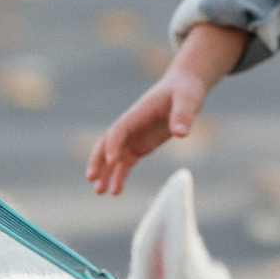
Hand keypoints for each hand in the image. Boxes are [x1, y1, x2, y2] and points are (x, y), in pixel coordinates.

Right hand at [86, 22, 246, 194]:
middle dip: (97, 159)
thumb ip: (183, 114)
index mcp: (139, 112)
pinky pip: (126, 162)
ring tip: (99, 192)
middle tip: (91, 178)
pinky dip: (120, 175)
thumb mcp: (188, 99)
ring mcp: (135, 135)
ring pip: (114, 155)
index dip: (114, 144)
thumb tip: (180, 133)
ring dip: (105, 172)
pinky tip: (116, 191)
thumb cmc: (186, 89)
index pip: (119, 129)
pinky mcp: (141, 144)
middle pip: (107, 142)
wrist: (185, 86)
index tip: (113, 161)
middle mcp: (132, 124)